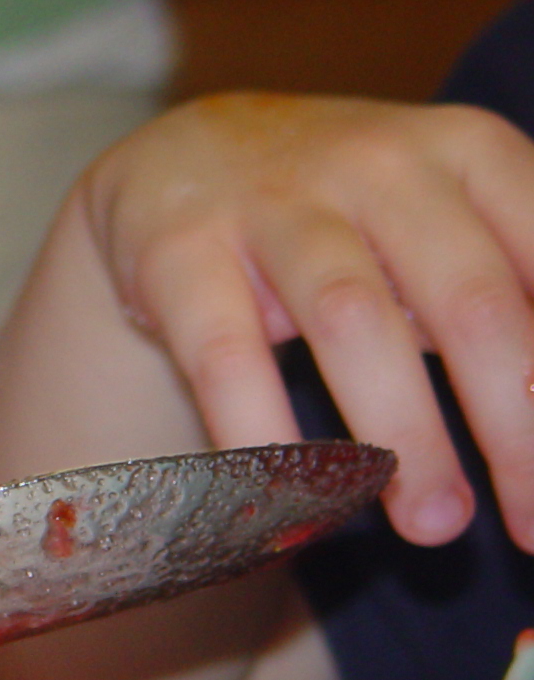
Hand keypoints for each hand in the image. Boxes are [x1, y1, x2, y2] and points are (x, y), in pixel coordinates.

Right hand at [79, 93, 533, 549]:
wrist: (183, 153)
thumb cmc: (352, 211)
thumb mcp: (449, 217)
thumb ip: (514, 296)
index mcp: (470, 154)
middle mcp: (379, 165)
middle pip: (469, 304)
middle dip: (514, 427)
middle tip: (532, 526)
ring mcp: (273, 203)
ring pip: (353, 323)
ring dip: (405, 436)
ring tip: (433, 525)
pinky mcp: (180, 250)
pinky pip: (227, 355)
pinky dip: (265, 434)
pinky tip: (295, 502)